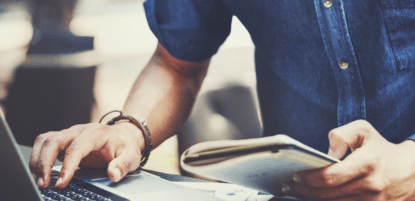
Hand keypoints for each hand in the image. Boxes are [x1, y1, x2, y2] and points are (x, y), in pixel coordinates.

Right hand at [29, 122, 143, 188]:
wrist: (122, 137)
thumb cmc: (125, 146)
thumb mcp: (131, 156)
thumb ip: (123, 165)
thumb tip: (114, 174)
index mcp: (96, 133)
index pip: (77, 147)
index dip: (67, 165)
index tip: (61, 182)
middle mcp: (80, 130)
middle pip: (55, 141)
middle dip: (45, 162)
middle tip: (44, 184)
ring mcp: (70, 133)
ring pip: (46, 140)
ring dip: (38, 160)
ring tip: (39, 180)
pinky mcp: (64, 139)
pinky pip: (44, 143)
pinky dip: (38, 156)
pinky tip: (39, 172)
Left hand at [282, 120, 414, 200]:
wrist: (409, 171)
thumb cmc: (380, 148)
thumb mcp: (363, 130)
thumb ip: (341, 135)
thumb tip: (326, 153)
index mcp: (368, 162)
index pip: (330, 177)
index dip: (309, 178)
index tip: (296, 175)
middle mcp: (370, 185)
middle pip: (327, 194)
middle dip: (303, 190)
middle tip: (288, 186)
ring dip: (311, 199)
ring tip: (295, 192)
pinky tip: (314, 197)